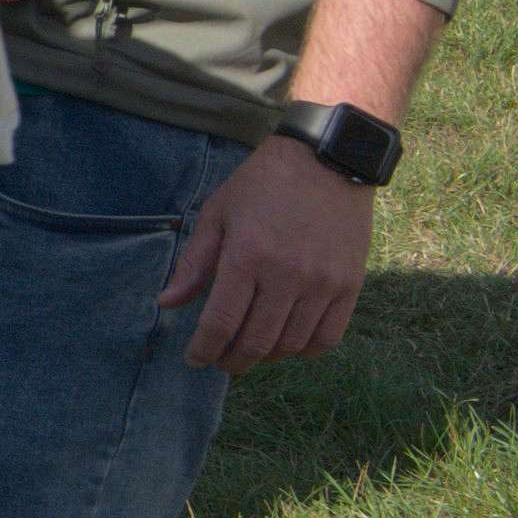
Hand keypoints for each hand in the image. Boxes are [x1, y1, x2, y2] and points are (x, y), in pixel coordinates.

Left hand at [161, 132, 366, 369]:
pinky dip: (303, 350)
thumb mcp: (218, 213)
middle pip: (255, 342)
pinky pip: (326, 338)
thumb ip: (193, 262)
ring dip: (265, 358)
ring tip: (251, 350)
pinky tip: (288, 342)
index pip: (220, 324)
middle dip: (231, 360)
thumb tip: (167, 303)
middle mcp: (286, 275)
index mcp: (247, 256)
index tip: (195, 359)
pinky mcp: (350, 285)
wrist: (328, 157)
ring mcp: (322, 283)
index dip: (204, 350)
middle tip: (221, 360)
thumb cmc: (264, 183)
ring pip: (290, 346)